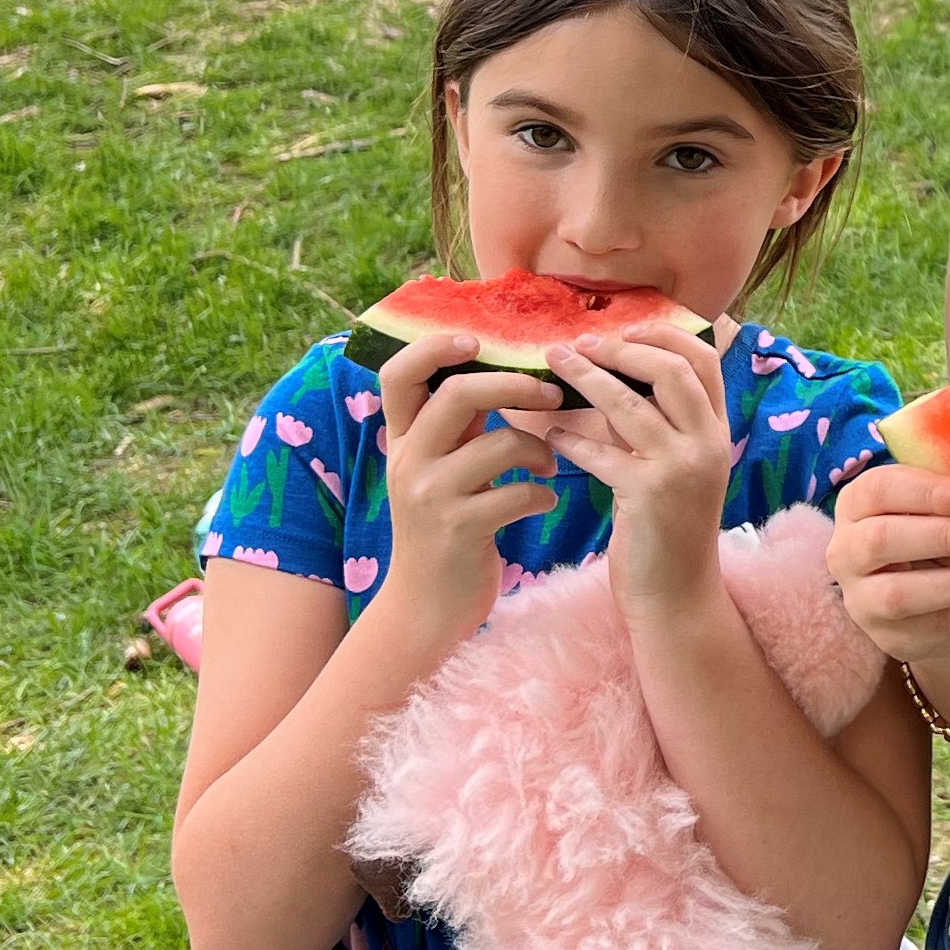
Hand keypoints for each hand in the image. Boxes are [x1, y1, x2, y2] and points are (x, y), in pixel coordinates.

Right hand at [376, 335, 559, 656]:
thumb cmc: (445, 529)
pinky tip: (542, 503)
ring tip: (549, 464)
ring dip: (539, 448)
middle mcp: (409, 461)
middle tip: (551, 395)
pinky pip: (517, 493)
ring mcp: (430, 496)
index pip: (398, 373)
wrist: (425, 607)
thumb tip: (499, 373)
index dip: (434, 347)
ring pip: (499, 442)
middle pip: (459, 394)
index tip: (477, 341)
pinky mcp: (458, 530)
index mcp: (403, 440)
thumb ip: (455, 427)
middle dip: (516, 386)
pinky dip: (541, 495)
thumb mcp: (436, 472)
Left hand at [540, 328, 733, 615]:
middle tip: (580, 342)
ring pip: (630, 402)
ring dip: (586, 378)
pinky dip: (572, 439)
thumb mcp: (675, 468)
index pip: (703, 359)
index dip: (663, 334)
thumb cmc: (668, 529)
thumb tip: (613, 377)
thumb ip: (656, 425)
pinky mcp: (649, 494)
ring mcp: (682, 468)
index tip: (623, 328)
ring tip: (555, 364)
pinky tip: (551, 436)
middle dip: (621, 348)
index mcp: (717, 431)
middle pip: (671, 369)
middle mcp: (707, 443)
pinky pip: (602, 452)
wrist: (676, 594)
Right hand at [827, 463, 949, 675]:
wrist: (941, 599)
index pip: (878, 488)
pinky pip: (929, 626)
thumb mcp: (947, 511)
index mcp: (857, 503)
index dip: (928, 492)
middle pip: (881, 539)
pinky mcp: (887, 636)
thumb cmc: (941, 537)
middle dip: (945, 536)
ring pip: (899, 593)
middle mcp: (846, 550)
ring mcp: (861, 598)